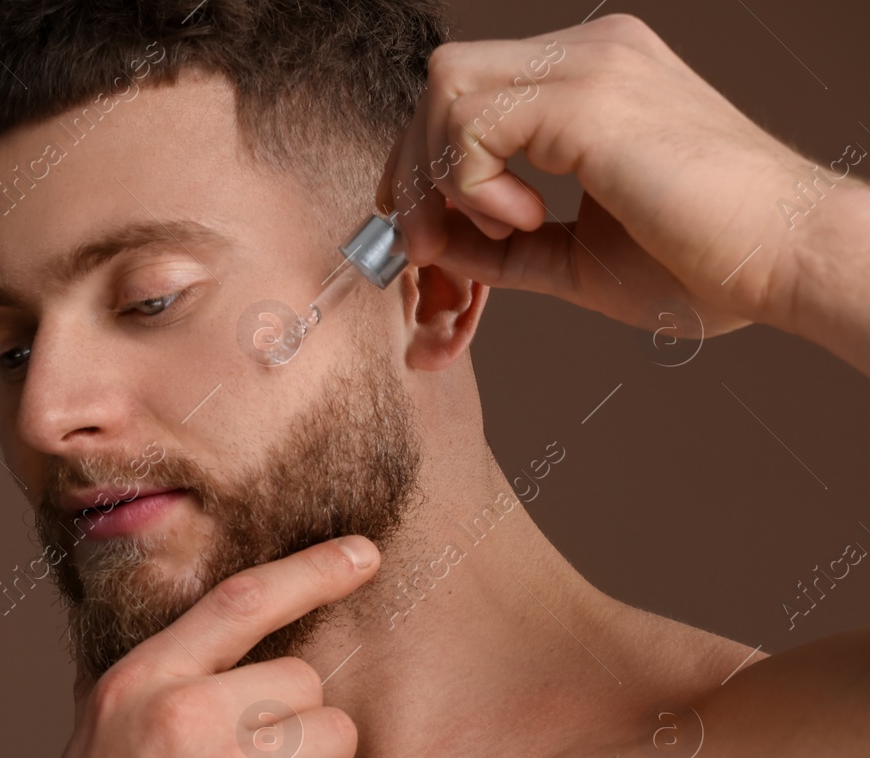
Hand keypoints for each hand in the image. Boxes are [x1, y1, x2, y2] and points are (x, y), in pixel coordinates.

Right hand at [0, 536, 378, 757]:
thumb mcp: (98, 756)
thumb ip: (156, 700)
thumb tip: (226, 660)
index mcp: (136, 687)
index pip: (240, 601)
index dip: (311, 570)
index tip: (362, 551)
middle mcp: (183, 714)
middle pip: (304, 684)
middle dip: (299, 741)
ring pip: (335, 742)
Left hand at [377, 14, 857, 340]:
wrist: (786, 260)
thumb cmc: (703, 262)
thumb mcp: (572, 258)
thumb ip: (497, 248)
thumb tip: (431, 245)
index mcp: (591, 76)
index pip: (469, 86)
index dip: (427, 158)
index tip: (427, 229)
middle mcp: (590, 53)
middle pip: (446, 76)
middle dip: (414, 167)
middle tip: (428, 242)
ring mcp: (592, 63)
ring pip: (448, 87)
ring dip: (442, 176)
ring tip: (502, 230)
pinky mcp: (590, 96)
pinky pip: (473, 122)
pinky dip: (472, 184)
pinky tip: (522, 218)